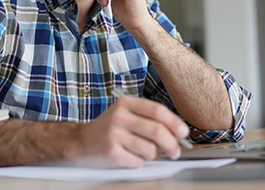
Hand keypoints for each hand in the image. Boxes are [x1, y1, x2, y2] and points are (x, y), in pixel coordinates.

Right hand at [75, 96, 189, 167]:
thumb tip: (178, 131)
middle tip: (176, 152)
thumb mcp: (126, 113)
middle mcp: (119, 116)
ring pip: (149, 150)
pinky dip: (138, 162)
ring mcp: (114, 134)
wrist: (80, 140)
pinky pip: (137, 162)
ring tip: (141, 152)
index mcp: (126, 103)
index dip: (174, 123)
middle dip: (172, 144)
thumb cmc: (109, 128)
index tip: (184, 133)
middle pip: (157, 131)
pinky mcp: (111, 152)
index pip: (158, 111)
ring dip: (151, 155)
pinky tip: (129, 156)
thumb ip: (149, 118)